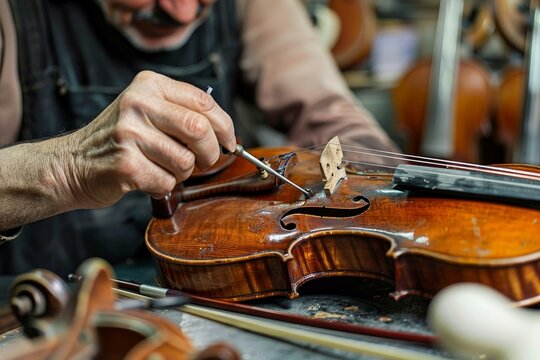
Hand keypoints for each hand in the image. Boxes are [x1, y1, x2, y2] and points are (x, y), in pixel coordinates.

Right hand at [56, 70, 235, 208]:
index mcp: (149, 85)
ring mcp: (129, 133)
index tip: (229, 142)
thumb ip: (182, 113)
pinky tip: (147, 178)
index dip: (224, 126)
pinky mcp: (125, 164)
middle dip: (210, 153)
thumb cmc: (119, 139)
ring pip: (185, 161)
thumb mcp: (146, 110)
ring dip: (182, 173)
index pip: (204, 101)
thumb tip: (225, 135)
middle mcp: (138, 103)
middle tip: (205, 162)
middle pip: (199, 130)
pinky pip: (167, 182)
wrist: (71, 163)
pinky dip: (164, 186)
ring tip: (163, 168)